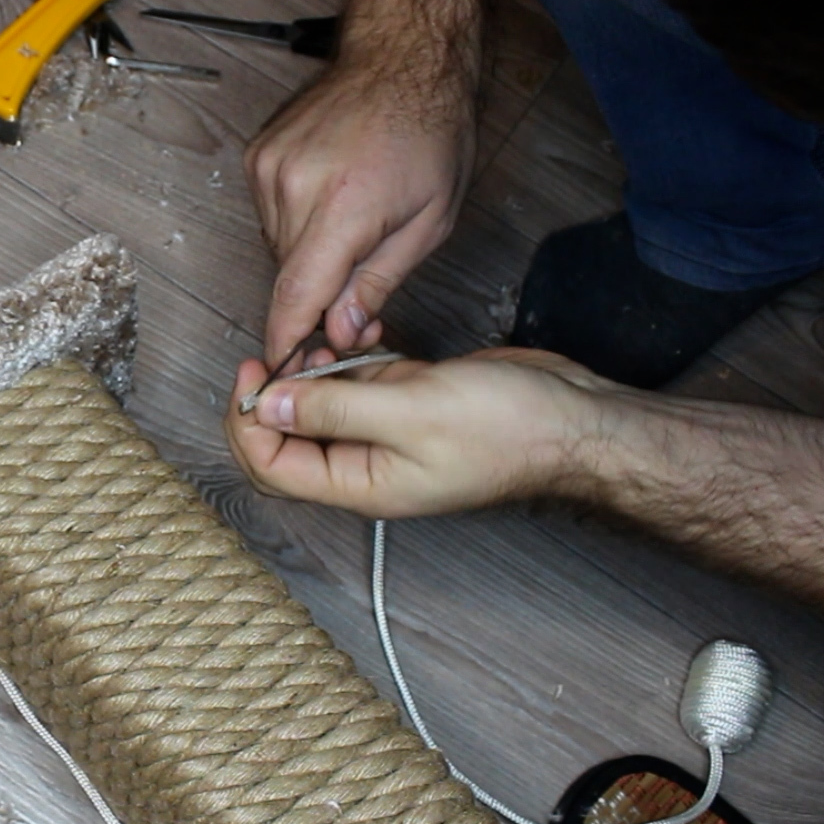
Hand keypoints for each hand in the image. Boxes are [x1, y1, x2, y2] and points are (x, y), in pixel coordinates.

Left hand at [224, 348, 621, 517]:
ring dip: (310, 374)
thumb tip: (264, 405)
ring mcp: (387, 434)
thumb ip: (332, 408)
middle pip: (287, 441)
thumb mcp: (409, 412)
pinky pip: (357, 385)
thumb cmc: (507, 429)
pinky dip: (347, 362)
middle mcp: (366, 465)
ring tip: (323, 343)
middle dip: (272, 398)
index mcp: (360, 485)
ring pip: (321, 408)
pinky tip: (359, 338)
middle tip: (276, 355)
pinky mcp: (408, 403)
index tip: (253, 374)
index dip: (248, 425)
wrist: (575, 419)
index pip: (272, 468)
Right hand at [243, 59, 476, 363]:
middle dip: (317, 296)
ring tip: (352, 221)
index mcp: (343, 206)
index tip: (281, 374)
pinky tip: (332, 195)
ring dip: (308, 254)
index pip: (296, 296)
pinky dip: (296, 221)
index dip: (286, 342)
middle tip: (354, 294)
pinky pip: (269, 214)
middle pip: (288, 276)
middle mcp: (294, 185)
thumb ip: (378, 283)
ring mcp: (269, 167)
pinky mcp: (257, 155)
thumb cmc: (429, 130)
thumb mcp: (429, 221)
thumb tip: (341, 333)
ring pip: (278, 247)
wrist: (401, 56)